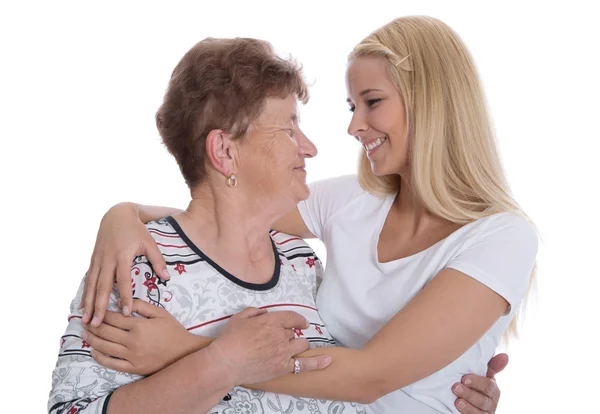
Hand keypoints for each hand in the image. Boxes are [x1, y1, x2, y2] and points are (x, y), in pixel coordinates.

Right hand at [82, 202, 169, 326]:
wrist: (117, 215)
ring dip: (88, 304)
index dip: (124, 298)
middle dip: (99, 307)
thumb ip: (158, 260)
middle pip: (102, 287)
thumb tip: (166, 278)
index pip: (123, 281)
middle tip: (98, 324)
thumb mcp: (150, 243)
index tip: (126, 313)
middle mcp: (107, 260)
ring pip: (91, 285)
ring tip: (87, 320)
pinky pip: (88, 279)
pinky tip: (83, 306)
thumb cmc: (136, 230)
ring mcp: (98, 260)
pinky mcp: (93, 260)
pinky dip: (85, 293)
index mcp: (122, 256)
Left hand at [83, 300, 201, 375]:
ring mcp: (132, 356)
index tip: (94, 310)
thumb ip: (143, 306)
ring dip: (92, 340)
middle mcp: (132, 341)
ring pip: (105, 347)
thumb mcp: (161, 313)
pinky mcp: (133, 368)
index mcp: (139, 326)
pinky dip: (100, 357)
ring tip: (85, 335)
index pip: (113, 318)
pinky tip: (94, 351)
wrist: (184, 353)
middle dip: (92, 326)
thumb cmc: (173, 331)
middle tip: (83, 321)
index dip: (101, 314)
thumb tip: (126, 302)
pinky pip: (111, 363)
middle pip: (106, 332)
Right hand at [208, 308, 331, 385]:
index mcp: (272, 321)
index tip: (301, 323)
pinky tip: (328, 361)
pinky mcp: (283, 367)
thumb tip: (265, 314)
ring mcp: (284, 352)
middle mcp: (281, 335)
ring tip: (290, 348)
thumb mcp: (240, 317)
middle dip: (287, 335)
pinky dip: (318, 363)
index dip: (298, 320)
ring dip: (298, 344)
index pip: (292, 317)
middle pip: (293, 333)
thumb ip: (255, 312)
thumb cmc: (230, 340)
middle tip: (276, 341)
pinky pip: (305, 364)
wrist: (226, 362)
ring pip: (301, 344)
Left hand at [453, 353, 507, 413]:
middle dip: (469, 394)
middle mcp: (491, 402)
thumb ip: (491, 366)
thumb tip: (505, 356)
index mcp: (492, 389)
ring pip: (479, 412)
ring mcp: (485, 412)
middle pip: (483, 400)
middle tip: (456, 387)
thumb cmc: (474, 383)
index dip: (477, 382)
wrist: (466, 399)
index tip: (464, 378)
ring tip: (457, 401)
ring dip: (467, 406)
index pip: (489, 386)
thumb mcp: (482, 374)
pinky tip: (458, 409)